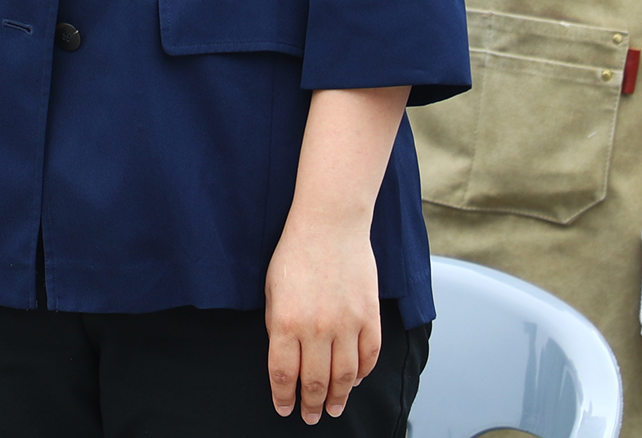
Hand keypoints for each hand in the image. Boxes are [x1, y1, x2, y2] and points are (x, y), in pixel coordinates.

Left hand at [263, 215, 380, 422]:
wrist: (330, 223)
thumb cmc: (296, 253)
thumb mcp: (272, 290)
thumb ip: (277, 326)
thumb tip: (286, 358)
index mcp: (285, 322)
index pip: (283, 374)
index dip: (284, 397)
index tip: (285, 409)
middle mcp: (316, 328)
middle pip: (315, 382)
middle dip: (311, 405)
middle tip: (311, 417)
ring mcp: (346, 323)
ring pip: (344, 375)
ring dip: (338, 397)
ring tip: (333, 408)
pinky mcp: (369, 315)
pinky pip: (369, 355)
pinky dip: (364, 372)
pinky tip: (356, 379)